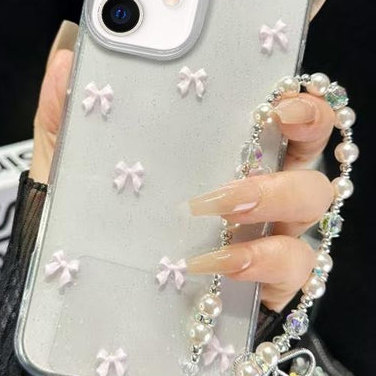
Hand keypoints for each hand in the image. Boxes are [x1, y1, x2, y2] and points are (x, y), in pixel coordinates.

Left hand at [31, 21, 334, 311]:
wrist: (98, 312)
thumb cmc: (97, 234)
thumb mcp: (73, 175)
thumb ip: (68, 120)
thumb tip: (63, 63)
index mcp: (221, 152)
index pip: (275, 107)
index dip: (294, 88)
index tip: (277, 84)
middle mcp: (257, 187)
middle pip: (312, 143)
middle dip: (308, 124)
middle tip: (274, 119)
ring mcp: (269, 235)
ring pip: (312, 201)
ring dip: (273, 192)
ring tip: (214, 202)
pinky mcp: (270, 285)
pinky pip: (295, 266)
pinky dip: (262, 258)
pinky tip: (214, 261)